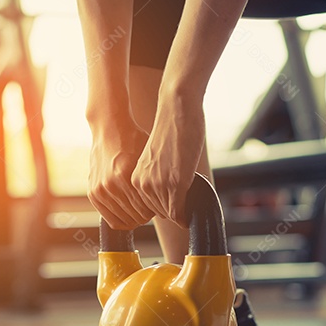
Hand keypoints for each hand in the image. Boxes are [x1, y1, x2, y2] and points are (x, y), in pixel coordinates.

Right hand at [88, 116, 154, 230]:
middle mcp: (111, 185)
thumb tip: (167, 202)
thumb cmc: (132, 140)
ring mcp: (100, 190)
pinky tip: (128, 210)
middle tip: (151, 207)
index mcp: (126, 176)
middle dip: (146, 214)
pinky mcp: (93, 193)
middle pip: (135, 217)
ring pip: (123, 220)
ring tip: (140, 207)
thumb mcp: (148, 159)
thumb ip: (153, 182)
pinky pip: (108, 218)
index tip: (160, 206)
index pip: (146, 211)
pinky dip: (120, 217)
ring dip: (133, 217)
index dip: (156, 211)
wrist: (109, 129)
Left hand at [132, 94, 204, 226]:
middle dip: (174, 209)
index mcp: (135, 178)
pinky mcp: (174, 183)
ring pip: (170, 214)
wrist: (176, 110)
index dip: (166, 207)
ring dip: (182, 211)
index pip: (148, 207)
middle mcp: (141, 183)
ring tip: (190, 200)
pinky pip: (178, 212)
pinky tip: (191, 211)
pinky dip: (185, 216)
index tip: (176, 205)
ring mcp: (157, 184)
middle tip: (186, 201)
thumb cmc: (171, 131)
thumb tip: (169, 196)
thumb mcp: (156, 159)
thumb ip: (156, 177)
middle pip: (160, 212)